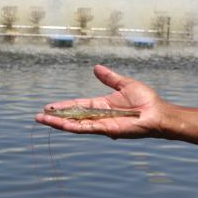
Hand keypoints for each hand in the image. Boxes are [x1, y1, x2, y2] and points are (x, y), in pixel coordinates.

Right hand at [35, 65, 171, 138]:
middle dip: (55, 117)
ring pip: (75, 124)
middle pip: (72, 117)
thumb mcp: (124, 84)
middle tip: (39, 116)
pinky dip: (72, 127)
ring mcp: (101, 124)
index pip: (77, 105)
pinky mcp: (106, 130)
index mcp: (101, 105)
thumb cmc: (146, 100)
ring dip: (58, 123)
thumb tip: (96, 67)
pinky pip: (86, 128)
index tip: (48, 106)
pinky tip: (60, 125)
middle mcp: (98, 116)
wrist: (158, 112)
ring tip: (42, 120)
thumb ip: (109, 78)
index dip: (63, 106)